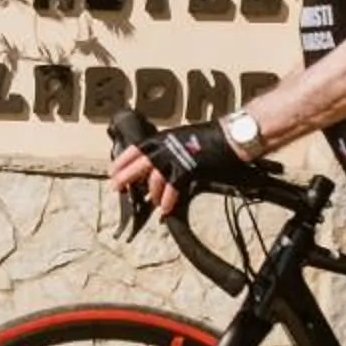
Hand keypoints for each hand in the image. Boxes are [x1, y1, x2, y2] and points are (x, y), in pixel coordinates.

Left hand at [111, 120, 243, 218]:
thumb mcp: (183, 138)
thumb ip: (169, 149)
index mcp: (163, 138)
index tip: (113, 170)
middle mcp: (166, 146)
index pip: (136, 149)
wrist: (232, 136)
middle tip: (115, 187)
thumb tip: (160, 163)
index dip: (122, 160)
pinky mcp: (188, 168)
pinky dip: (168, 200)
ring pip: (154, 179)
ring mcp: (176, 157)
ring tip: (149, 203)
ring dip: (151, 193)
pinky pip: (172, 188)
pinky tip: (165, 209)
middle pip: (138, 164)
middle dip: (125, 177)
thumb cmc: (212, 137)